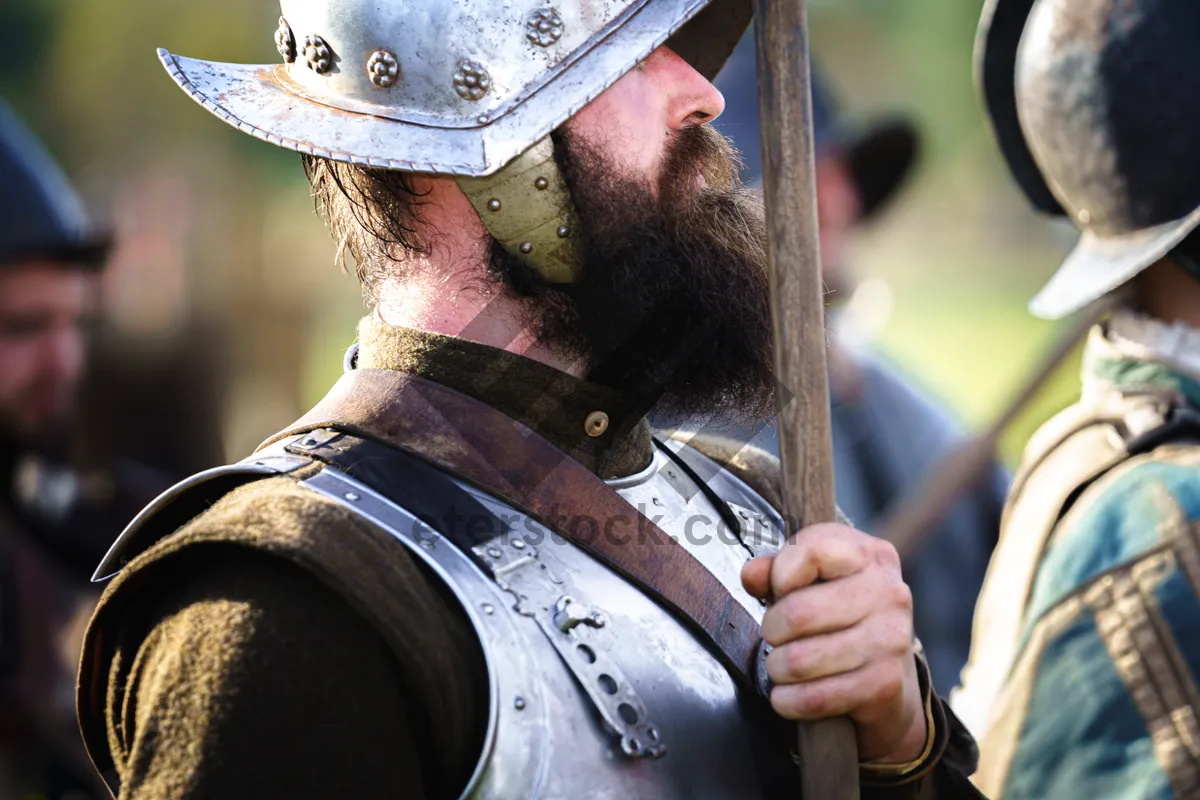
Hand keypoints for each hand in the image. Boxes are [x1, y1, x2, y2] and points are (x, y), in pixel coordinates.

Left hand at [741, 523, 925, 762]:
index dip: (780, 575)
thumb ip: (776, 570)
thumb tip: (752, 575)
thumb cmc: (840, 620)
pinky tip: (789, 695)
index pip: (811, 551)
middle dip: (772, 630)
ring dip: (777, 668)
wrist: (890, 680)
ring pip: (800, 660)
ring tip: (783, 666)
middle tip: (776, 637)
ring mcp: (891, 639)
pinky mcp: (885, 684)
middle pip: (797, 613)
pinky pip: (814, 698)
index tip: (780, 591)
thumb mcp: (812, 582)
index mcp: (870, 556)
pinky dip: (788, 701)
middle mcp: (889, 592)